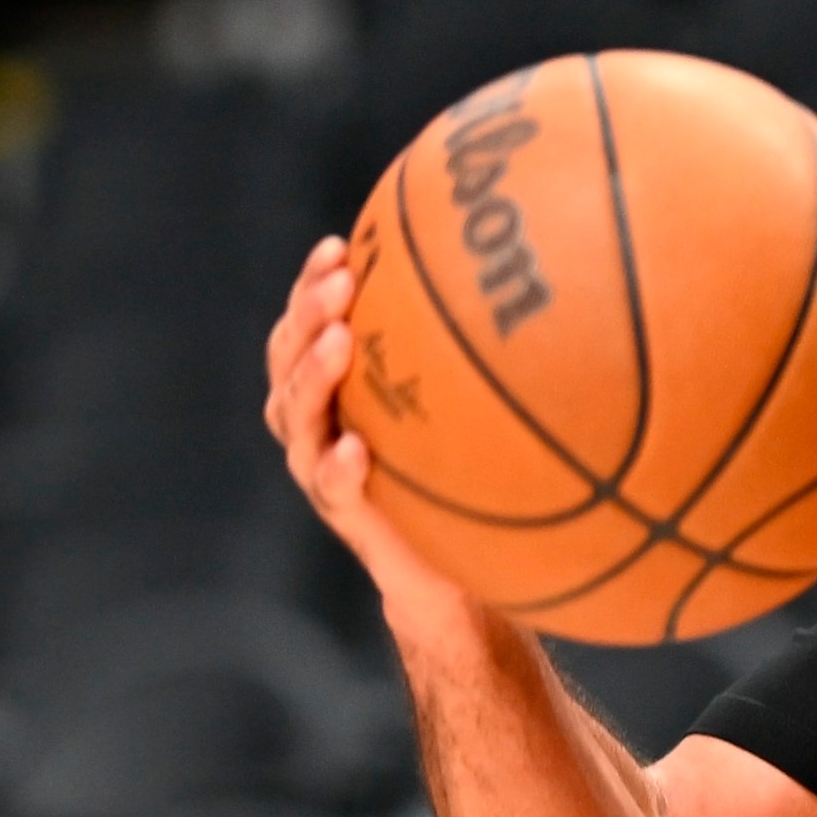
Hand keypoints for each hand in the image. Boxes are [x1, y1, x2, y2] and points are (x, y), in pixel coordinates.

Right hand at [262, 235, 472, 624]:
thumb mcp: (461, 408)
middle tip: (339, 282)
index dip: (310, 285)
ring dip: (314, 377)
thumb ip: (468, 356)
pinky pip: (333, 489)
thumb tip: (528, 281)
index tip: (338, 246)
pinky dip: (338, 468)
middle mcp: (317, 422)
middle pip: (288, 358)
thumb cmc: (455, 472)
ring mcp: (322, 468)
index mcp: (334, 387)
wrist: (450, 570)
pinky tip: (354, 449)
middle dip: (308, 315)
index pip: (307, 323)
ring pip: (297, 417)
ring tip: (339, 343)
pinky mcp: (346, 515)